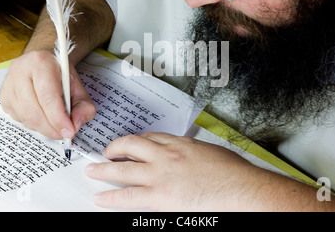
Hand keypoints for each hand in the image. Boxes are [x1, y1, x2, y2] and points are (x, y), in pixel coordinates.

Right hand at [0, 50, 95, 138]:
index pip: (48, 97)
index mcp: (41, 62)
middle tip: (64, 133)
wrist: (44, 64)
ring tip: (55, 122)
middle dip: (51, 128)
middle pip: (34, 110)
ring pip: (25, 117)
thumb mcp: (78, 87)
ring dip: (43, 127)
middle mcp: (20, 70)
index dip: (59, 119)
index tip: (69, 132)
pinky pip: (18, 118)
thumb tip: (75, 125)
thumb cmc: (60, 75)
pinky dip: (33, 124)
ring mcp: (8, 84)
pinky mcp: (3, 96)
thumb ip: (83, 107)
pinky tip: (42, 114)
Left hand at [85, 132, 259, 210]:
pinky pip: (127, 196)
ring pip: (123, 169)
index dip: (135, 141)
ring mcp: (160, 175)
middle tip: (103, 153)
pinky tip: (101, 198)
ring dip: (104, 170)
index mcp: (180, 143)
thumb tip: (188, 159)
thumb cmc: (233, 174)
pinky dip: (110, 197)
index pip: (150, 137)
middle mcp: (166, 155)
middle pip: (130, 146)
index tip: (130, 145)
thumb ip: (193, 153)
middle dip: (113, 149)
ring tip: (92, 171)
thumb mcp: (210, 153)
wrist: (241, 190)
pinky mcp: (159, 197)